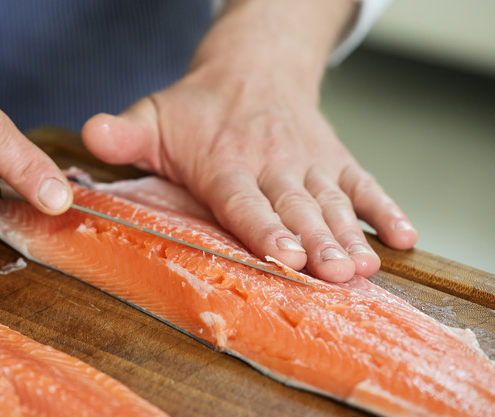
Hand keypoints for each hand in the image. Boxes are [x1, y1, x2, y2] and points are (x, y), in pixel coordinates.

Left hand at [82, 0, 416, 282]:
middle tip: (337, 275)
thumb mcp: (154, 116)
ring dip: (352, 237)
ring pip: (335, 203)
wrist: (255, 63)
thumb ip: (124, 135)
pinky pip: (366, 184)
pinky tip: (405, 239)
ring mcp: (311, 163)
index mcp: (227, 162)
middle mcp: (274, 164)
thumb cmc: (200, 106)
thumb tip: (89, 135)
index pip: (246, 202)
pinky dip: (386, 210)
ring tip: (367, 268)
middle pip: (298, 209)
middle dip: (318, 244)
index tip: (287, 257)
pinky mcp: (337, 160)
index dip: (266, 230)